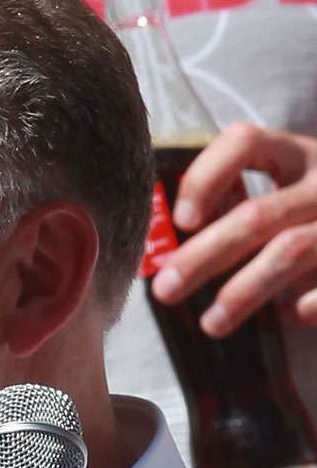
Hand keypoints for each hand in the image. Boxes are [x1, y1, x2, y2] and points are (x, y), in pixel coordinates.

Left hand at [151, 123, 316, 336]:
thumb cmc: (313, 212)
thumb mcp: (286, 191)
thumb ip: (239, 204)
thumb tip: (169, 247)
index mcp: (297, 155)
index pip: (244, 143)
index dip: (206, 178)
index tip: (181, 221)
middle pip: (257, 214)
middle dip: (204, 256)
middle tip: (166, 290)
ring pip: (291, 250)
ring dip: (244, 291)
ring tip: (212, 323)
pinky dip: (308, 301)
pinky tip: (290, 314)